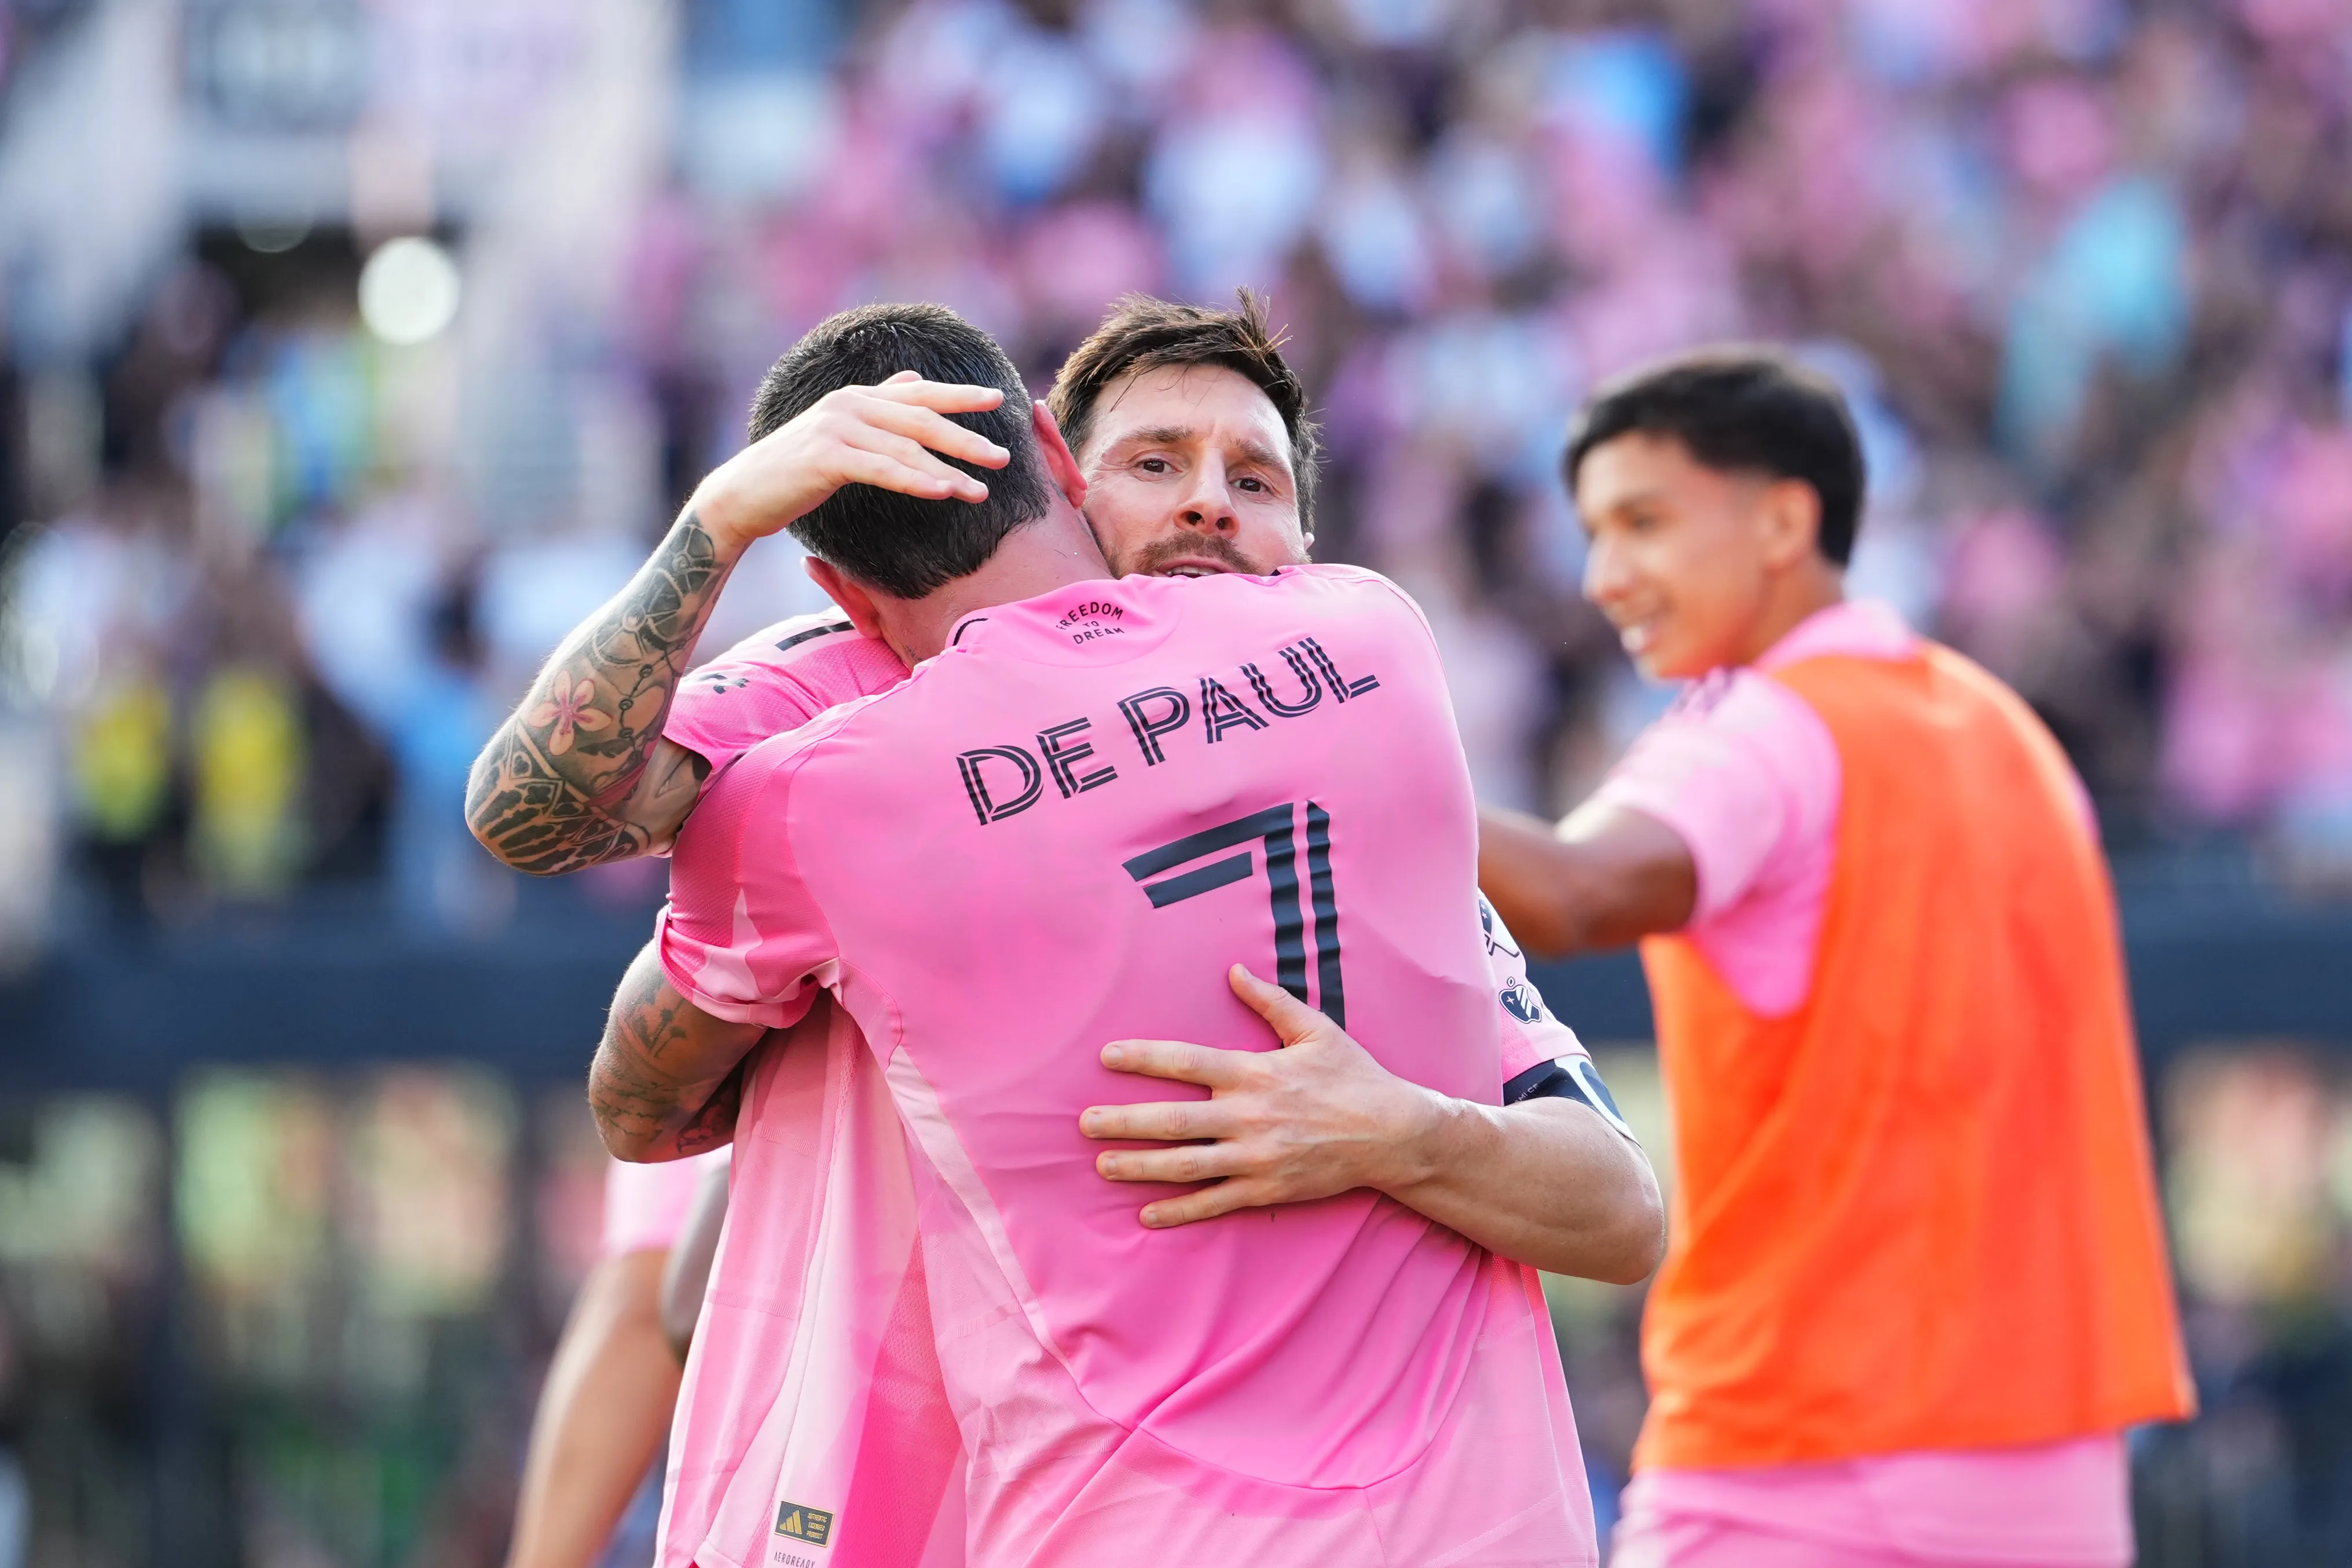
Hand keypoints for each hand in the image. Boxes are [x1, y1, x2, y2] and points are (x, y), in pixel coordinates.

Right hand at [690, 372, 1009, 556]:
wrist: (741, 495)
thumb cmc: (794, 470)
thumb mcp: (839, 431)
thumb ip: (878, 405)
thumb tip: (913, 378)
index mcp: (857, 397)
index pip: (918, 393)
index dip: (959, 395)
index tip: (998, 401)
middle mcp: (849, 404)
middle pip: (921, 418)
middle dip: (965, 438)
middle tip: (1003, 457)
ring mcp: (836, 427)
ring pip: (906, 447)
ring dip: (948, 470)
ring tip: (981, 490)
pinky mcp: (826, 457)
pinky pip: (882, 469)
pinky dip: (916, 480)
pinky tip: (943, 491)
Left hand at [1080, 964, 1442, 1227]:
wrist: (1394, 1134)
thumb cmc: (1354, 1077)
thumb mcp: (1316, 1030)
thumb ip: (1270, 1001)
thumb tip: (1234, 969)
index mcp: (1255, 1072)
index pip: (1186, 1061)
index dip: (1144, 1058)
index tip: (1107, 1056)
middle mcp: (1249, 1115)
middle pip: (1173, 1119)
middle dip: (1124, 1121)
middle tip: (1085, 1123)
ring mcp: (1256, 1157)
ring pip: (1185, 1165)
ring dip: (1140, 1166)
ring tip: (1103, 1165)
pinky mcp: (1267, 1189)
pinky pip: (1214, 1202)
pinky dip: (1179, 1211)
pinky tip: (1147, 1215)